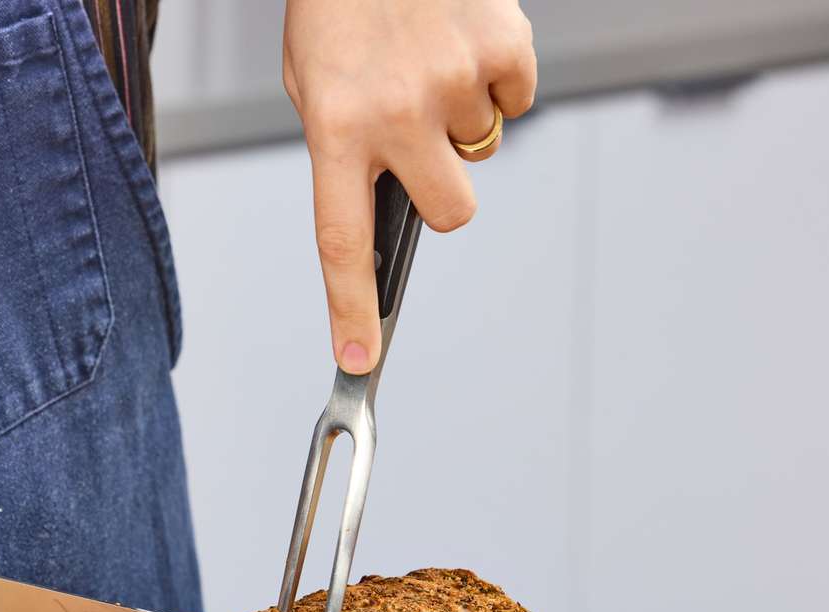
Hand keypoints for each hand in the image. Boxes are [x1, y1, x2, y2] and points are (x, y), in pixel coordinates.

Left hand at [283, 0, 536, 373]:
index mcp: (333, 128)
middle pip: (450, 214)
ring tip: (429, 58)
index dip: (351, 309)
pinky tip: (461, 35)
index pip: (342, 243)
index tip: (357, 358)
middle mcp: (395, 115)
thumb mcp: (312, 76)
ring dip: (462, 118)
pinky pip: (516, 97)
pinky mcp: (502, 46)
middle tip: (423, 143)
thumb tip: (387, 198)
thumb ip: (344, 144)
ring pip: (482, 151)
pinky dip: (497, 74)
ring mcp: (453, 83)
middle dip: (445, 192)